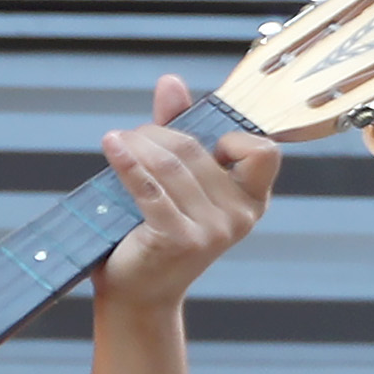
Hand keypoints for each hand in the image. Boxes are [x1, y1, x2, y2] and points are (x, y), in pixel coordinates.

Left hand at [97, 74, 276, 308]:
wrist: (138, 291)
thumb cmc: (156, 230)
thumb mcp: (175, 180)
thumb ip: (178, 130)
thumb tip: (171, 81)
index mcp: (252, 199)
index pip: (262, 150)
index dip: (227, 135)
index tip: (192, 137)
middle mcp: (241, 214)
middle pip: (196, 148)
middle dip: (156, 133)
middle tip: (130, 137)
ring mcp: (214, 229)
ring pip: (170, 163)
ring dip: (136, 145)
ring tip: (116, 142)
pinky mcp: (179, 238)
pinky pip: (149, 188)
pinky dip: (126, 162)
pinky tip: (110, 145)